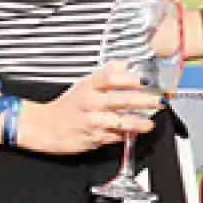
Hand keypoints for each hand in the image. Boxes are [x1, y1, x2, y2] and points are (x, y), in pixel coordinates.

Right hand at [20, 63, 163, 155]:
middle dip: (142, 101)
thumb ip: (107, 74)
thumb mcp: (84, 84)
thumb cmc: (67, 105)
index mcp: (88, 87)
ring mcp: (92, 122)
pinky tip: (134, 132)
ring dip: (137, 123)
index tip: (145, 79)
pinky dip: (126, 135)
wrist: (45, 127)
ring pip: (119, 122)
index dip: (129, 78)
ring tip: (149, 123)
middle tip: (158, 100)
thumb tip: (126, 63)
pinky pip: (114, 137)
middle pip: (120, 100)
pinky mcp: (94, 138)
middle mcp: (91, 103)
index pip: (110, 78)